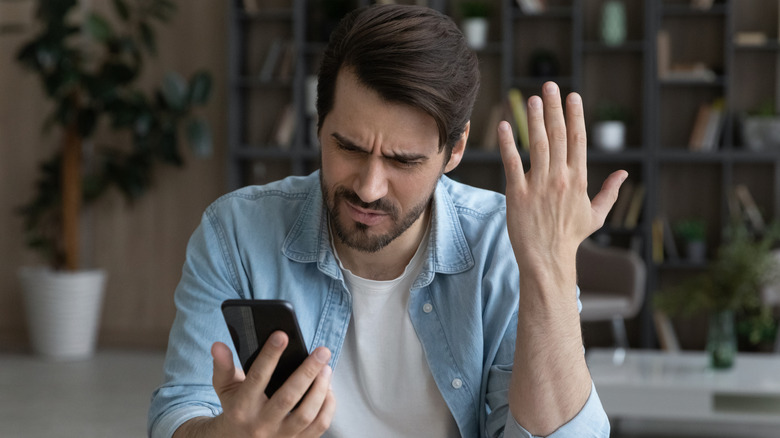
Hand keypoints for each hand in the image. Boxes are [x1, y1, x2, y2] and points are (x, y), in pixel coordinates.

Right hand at [210, 332, 335, 436]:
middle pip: (288, 397)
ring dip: (320, 389)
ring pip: (306, 414)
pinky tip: (328, 389)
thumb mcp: (224, 388)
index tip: (282, 335)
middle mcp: (261, 424)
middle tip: (322, 351)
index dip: (270, 355)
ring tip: (326, 368)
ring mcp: (280, 437)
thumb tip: (218, 345)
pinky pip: (319, 426)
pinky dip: (327, 406)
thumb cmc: (235, 408)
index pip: (257, 378)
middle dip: (308, 371)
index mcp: (241, 408)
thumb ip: (222, 366)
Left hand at [498, 82, 626, 270]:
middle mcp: (560, 179)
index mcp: (579, 180)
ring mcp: (539, 186)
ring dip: (534, 120)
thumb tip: (625, 173)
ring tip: (532, 99)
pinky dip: (508, 144)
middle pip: (558, 136)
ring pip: (537, 145)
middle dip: (554, 108)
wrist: (547, 259)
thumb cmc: (570, 237)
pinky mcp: (517, 195)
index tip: (573, 96)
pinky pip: (512, 164)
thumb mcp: (596, 215)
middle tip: (549, 86)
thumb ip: (610, 192)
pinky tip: (505, 125)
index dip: (575, 116)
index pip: (578, 140)